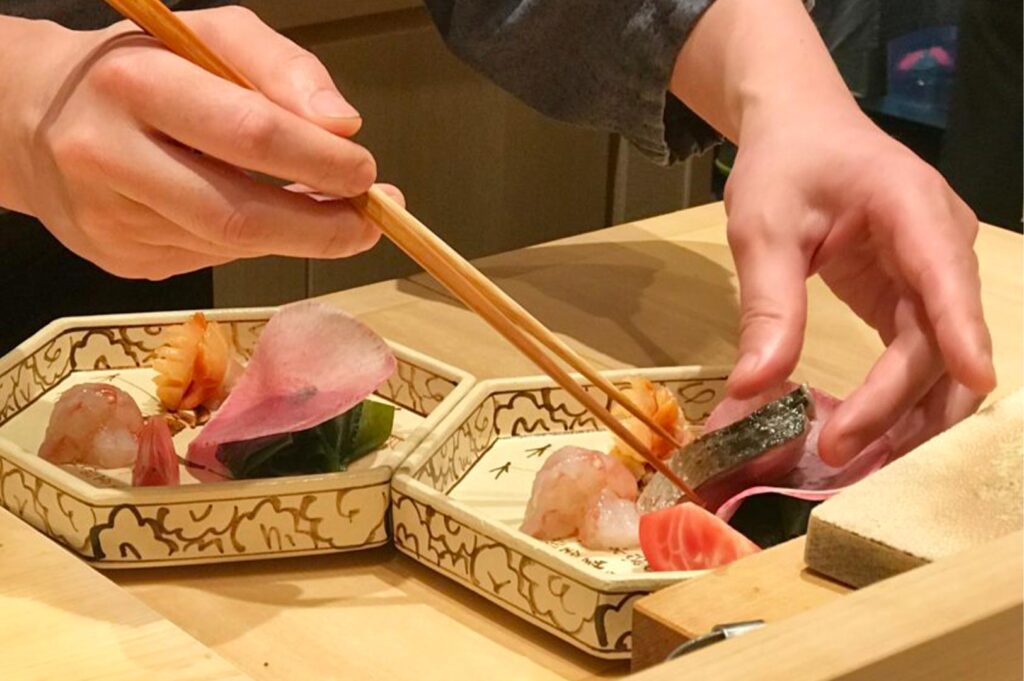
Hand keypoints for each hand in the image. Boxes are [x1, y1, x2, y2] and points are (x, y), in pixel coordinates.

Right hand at [0, 8, 399, 279]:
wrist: (30, 119)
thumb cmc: (140, 68)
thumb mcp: (207, 36)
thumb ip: (280, 68)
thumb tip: (342, 125)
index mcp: (137, 83)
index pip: (249, 134)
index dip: (319, 161)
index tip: (366, 171)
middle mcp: (111, 156)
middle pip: (240, 215)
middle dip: (321, 227)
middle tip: (370, 223)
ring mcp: (110, 219)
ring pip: (229, 247)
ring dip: (295, 237)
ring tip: (330, 217)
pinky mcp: (118, 260)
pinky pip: (209, 259)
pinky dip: (251, 244)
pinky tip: (258, 218)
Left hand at [723, 106, 995, 464]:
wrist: (801, 131)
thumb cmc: (784, 165)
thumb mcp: (762, 226)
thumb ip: (767, 304)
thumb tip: (753, 387)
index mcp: (911, 207)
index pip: (945, 276)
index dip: (962, 332)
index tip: (973, 381)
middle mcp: (943, 242)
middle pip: (942, 337)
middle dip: (901, 403)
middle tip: (841, 453)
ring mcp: (937, 273)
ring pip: (940, 360)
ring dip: (906, 415)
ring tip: (852, 460)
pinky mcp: (916, 297)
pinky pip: (919, 357)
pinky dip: (895, 400)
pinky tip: (861, 434)